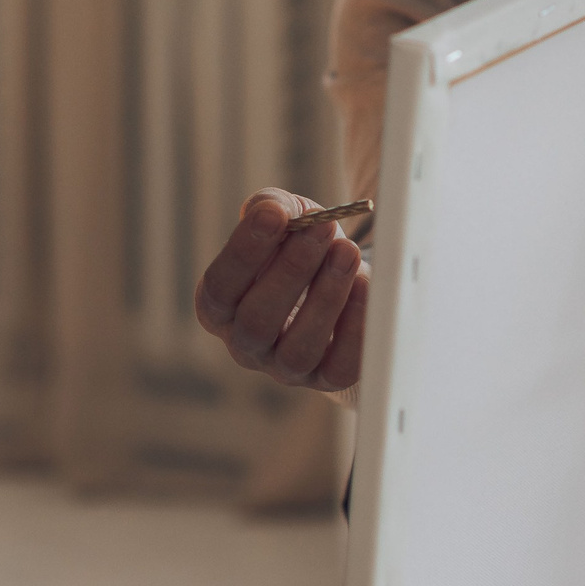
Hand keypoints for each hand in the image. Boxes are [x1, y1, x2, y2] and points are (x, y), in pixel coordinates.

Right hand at [193, 189, 366, 391]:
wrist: (340, 274)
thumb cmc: (300, 246)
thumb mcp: (283, 217)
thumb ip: (271, 206)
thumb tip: (273, 209)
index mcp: (220, 307)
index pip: (218, 289)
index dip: (243, 253)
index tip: (274, 215)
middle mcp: (246, 345)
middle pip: (257, 322)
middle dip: (292, 270)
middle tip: (322, 228)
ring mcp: (285, 368)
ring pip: (297, 351)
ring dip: (326, 298)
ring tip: (347, 252)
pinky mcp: (326, 379)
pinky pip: (340, 366)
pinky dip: (355, 327)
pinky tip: (366, 285)